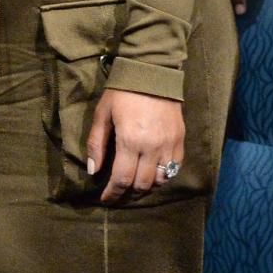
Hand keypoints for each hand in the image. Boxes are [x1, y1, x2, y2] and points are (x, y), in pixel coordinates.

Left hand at [87, 87, 183, 202]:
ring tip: (134, 188)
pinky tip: (152, 176)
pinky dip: (162, 178)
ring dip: (146, 188)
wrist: (152, 72)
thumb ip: (97, 144)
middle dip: (128, 194)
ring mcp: (169, 145)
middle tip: (118, 196)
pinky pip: (174, 170)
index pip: (122, 179)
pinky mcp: (180, 141)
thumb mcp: (103, 114)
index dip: (112, 193)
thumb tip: (93, 171)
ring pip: (160, 181)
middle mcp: (152, 147)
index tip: (105, 199)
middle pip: (142, 185)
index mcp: (130, 140)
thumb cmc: (122, 92)